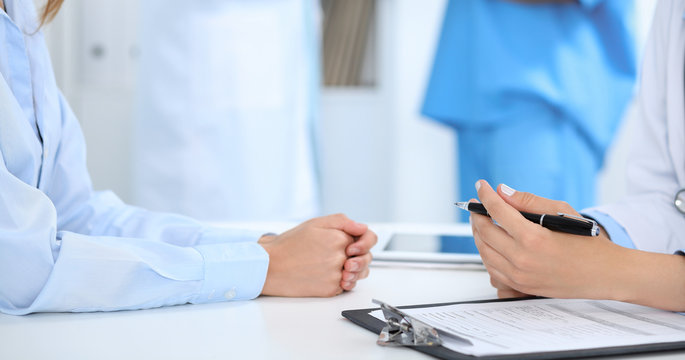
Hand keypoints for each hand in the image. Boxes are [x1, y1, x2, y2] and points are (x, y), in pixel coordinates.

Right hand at [258, 214, 375, 296]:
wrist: (270, 266)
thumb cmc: (289, 245)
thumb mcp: (315, 223)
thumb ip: (342, 222)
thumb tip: (362, 227)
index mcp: (339, 239)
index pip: (369, 239)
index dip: (364, 241)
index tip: (355, 244)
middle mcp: (340, 258)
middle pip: (365, 258)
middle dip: (357, 257)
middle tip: (343, 257)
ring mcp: (336, 276)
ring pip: (357, 274)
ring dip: (351, 271)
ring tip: (334, 267)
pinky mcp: (330, 291)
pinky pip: (345, 287)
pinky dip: (339, 282)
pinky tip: (325, 275)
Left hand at [471, 180, 618, 299]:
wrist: (605, 274)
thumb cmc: (588, 242)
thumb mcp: (561, 212)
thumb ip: (528, 201)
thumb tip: (502, 192)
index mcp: (533, 238)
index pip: (497, 211)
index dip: (485, 195)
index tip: (480, 186)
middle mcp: (522, 259)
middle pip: (484, 232)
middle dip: (477, 215)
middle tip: (476, 206)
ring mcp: (520, 275)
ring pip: (484, 252)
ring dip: (478, 234)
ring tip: (481, 222)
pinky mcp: (521, 286)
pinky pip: (492, 269)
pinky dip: (487, 253)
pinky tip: (491, 243)